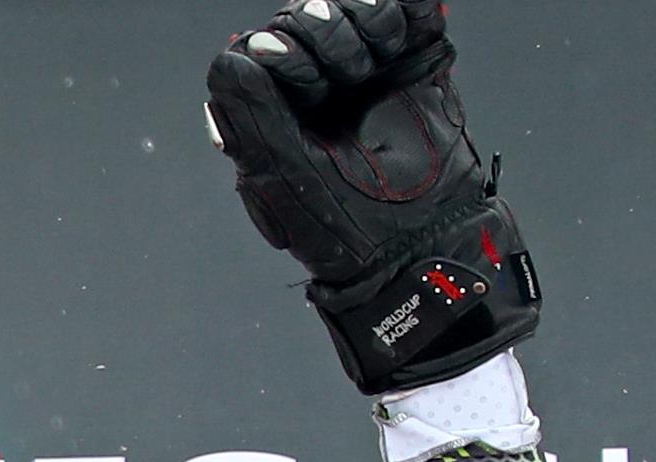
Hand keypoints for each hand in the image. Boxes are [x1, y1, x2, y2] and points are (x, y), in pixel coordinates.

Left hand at [204, 0, 537, 395]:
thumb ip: (252, 113)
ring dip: (363, 17)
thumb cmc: (341, 227)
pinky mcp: (416, 64)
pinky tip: (400, 40)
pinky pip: (409, 7)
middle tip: (345, 75)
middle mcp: (316, 87)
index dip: (280, 49)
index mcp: (272, 113)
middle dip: (323, 31)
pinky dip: (405, 8)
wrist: (421, 243)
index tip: (308, 84)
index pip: (259, 46)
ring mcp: (366, 73)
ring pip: (353, 4)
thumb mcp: (282, 173)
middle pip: (305, 15)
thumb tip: (233, 56)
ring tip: (373, 63)